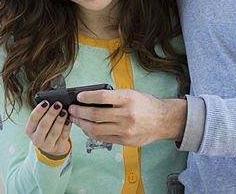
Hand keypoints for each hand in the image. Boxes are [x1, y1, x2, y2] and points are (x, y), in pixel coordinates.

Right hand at [26, 101, 71, 158]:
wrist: (55, 146)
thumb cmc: (48, 129)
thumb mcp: (42, 122)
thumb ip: (45, 113)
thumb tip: (54, 102)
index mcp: (30, 130)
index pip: (33, 119)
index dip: (39, 110)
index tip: (46, 102)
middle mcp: (36, 139)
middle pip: (43, 125)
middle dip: (51, 114)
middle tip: (58, 104)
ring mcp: (47, 145)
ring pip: (54, 132)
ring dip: (60, 121)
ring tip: (64, 112)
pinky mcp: (58, 147)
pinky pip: (63, 137)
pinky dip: (67, 127)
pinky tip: (69, 120)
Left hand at [69, 90, 186, 147]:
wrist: (163, 120)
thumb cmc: (146, 105)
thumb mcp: (132, 94)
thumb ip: (114, 97)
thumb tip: (90, 100)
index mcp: (129, 99)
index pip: (103, 96)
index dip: (88, 97)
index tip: (79, 97)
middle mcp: (127, 114)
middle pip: (96, 115)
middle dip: (79, 112)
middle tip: (72, 109)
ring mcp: (126, 129)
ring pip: (96, 129)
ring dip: (82, 124)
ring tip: (76, 119)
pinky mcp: (125, 141)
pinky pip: (102, 138)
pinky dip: (91, 133)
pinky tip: (87, 128)